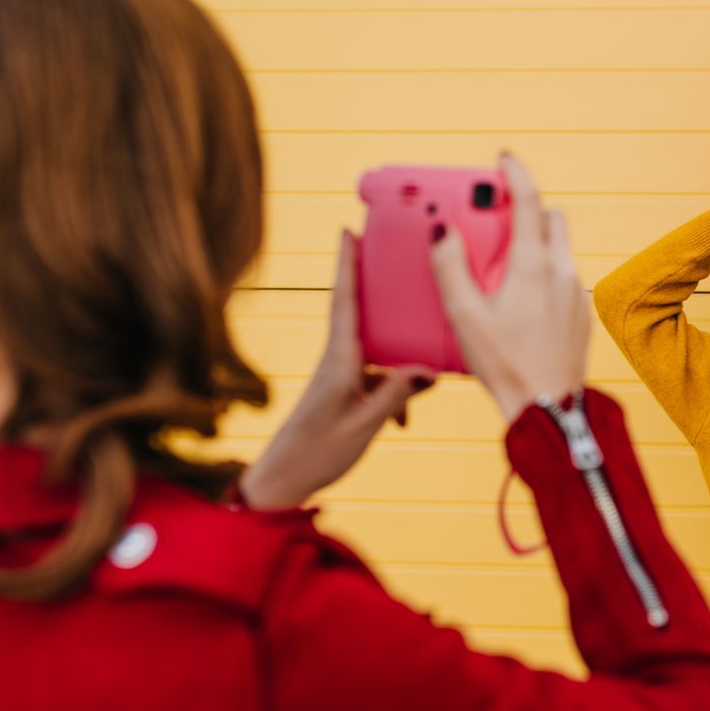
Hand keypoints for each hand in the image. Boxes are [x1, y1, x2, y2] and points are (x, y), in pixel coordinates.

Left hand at [237, 228, 434, 509]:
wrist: (282, 480)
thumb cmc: (316, 453)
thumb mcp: (364, 424)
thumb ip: (396, 393)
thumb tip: (427, 371)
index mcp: (339, 361)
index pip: (344, 301)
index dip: (346, 264)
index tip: (347, 230)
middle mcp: (337, 361)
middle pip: (360, 312)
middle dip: (371, 282)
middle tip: (386, 249)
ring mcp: (339, 376)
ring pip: (376, 350)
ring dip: (395, 354)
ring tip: (416, 360)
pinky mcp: (343, 392)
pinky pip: (376, 377)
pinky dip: (394, 391)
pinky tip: (404, 418)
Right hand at [430, 152, 588, 425]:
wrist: (550, 408)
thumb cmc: (506, 365)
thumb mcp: (465, 316)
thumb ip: (450, 267)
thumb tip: (443, 230)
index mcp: (534, 266)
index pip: (529, 200)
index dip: (515, 172)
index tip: (502, 159)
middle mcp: (562, 272)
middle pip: (551, 218)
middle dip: (526, 209)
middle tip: (495, 218)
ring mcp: (576, 293)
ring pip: (560, 248)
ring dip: (536, 243)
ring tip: (504, 265)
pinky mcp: (581, 314)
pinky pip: (564, 278)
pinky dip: (544, 274)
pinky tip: (522, 300)